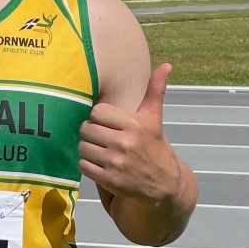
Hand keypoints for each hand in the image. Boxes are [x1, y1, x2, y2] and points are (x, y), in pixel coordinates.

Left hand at [79, 63, 181, 203]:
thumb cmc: (153, 145)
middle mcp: (124, 142)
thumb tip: (166, 65)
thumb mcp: (154, 117)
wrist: (162, 182)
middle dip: (91, 132)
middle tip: (101, 137)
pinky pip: (82, 165)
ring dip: (87, 148)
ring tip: (99, 149)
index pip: (97, 111)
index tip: (107, 123)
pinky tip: (99, 163)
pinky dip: (87, 164)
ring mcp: (115, 162)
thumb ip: (155, 90)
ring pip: (82, 146)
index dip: (99, 117)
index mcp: (133, 124)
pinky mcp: (108, 179)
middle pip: (86, 128)